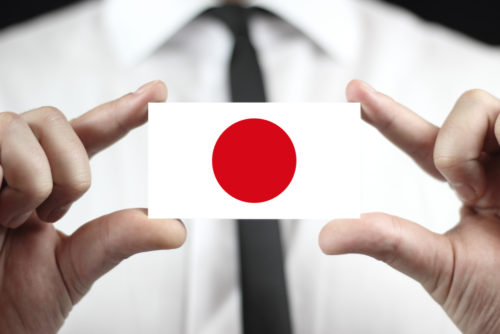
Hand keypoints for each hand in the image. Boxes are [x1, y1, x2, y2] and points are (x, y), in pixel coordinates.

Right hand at [0, 81, 185, 333]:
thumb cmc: (10, 304)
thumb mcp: (76, 267)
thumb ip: (120, 239)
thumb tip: (176, 227)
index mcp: (44, 182)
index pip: (87, 134)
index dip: (122, 110)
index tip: (159, 93)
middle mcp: (12, 165)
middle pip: (53, 119)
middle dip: (71, 170)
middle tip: (53, 215)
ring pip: (28, 122)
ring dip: (39, 177)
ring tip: (18, 218)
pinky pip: (2, 136)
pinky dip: (21, 181)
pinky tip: (0, 216)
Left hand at [319, 80, 499, 332]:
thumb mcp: (440, 266)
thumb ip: (388, 242)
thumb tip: (327, 236)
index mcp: (473, 186)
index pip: (423, 141)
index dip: (387, 115)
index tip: (353, 92)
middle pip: (468, 109)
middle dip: (451, 144)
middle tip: (461, 189)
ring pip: (488, 108)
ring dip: (469, 149)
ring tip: (483, 194)